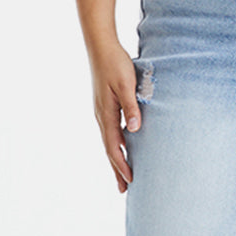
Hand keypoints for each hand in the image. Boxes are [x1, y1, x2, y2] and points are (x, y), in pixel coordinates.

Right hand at [89, 40, 141, 192]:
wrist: (100, 46)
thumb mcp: (126, 85)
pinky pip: (111, 131)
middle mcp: (101, 116)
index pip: (114, 147)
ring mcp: (101, 111)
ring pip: (109, 141)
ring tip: (123, 174)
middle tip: (124, 189)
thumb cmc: (115, 63)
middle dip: (117, 169)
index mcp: (106, 114)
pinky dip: (116, 144)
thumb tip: (134, 130)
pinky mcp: (105, 105)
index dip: (122, 165)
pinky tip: (124, 146)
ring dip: (116, 158)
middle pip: (109, 149)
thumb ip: (131, 107)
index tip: (131, 181)